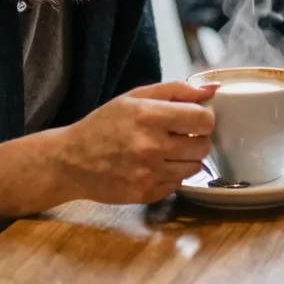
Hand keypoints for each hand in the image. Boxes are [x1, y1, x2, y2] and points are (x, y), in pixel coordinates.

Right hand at [49, 81, 217, 204]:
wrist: (71, 161)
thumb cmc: (105, 124)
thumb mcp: (136, 97)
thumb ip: (177, 90)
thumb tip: (213, 90)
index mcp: (149, 117)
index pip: (204, 120)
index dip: (204, 119)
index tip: (193, 119)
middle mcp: (151, 147)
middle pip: (203, 146)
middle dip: (196, 139)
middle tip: (179, 136)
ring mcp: (148, 174)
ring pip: (194, 167)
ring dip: (186, 159)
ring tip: (166, 151)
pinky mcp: (145, 194)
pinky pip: (178, 184)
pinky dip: (172, 175)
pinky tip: (154, 166)